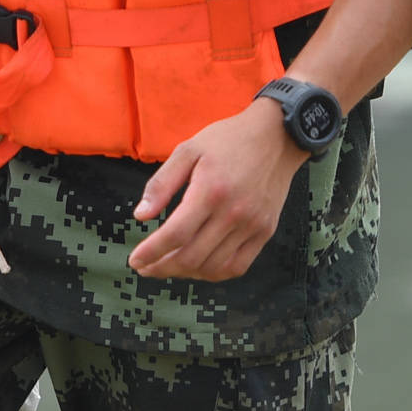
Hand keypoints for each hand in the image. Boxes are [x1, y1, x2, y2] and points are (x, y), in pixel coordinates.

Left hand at [128, 102, 309, 280]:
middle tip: (145, 267)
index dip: (151, 252)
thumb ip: (161, 183)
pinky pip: (237, 266)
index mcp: (210, 190)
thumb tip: (140, 216)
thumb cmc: (228, 140)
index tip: (135, 260)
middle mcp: (233, 213)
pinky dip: (213, 273)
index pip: (175, 234)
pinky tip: (197, 267)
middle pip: (191, 256)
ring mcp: (252, 225)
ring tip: (167, 266)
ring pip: (213, 267)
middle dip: (162, 267)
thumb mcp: (188, 150)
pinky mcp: (265, 231)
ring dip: (185, 273)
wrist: (276, 137)